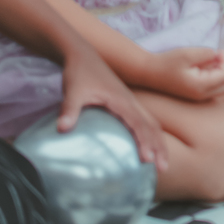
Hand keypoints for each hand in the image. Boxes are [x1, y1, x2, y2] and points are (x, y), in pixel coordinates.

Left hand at [57, 44, 168, 169]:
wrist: (83, 55)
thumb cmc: (79, 73)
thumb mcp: (73, 91)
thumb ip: (69, 110)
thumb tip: (61, 129)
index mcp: (122, 100)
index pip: (138, 123)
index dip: (144, 141)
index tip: (147, 159)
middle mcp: (131, 102)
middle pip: (152, 125)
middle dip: (159, 146)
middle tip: (162, 168)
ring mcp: (130, 102)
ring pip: (151, 124)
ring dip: (158, 142)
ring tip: (161, 163)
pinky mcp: (126, 104)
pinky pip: (144, 121)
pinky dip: (150, 135)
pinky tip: (148, 148)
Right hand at [147, 46, 223, 100]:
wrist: (149, 72)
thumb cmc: (167, 62)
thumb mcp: (187, 53)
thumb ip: (206, 53)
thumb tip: (219, 55)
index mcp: (201, 86)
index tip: (218, 50)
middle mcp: (203, 95)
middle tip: (220, 55)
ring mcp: (201, 96)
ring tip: (215, 58)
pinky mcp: (198, 93)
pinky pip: (218, 86)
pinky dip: (219, 75)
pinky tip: (209, 65)